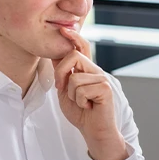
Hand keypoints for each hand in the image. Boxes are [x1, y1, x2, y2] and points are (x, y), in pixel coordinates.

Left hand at [52, 27, 126, 159]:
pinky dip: (79, 101)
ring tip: (81, 103)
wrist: (94, 131)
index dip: (74, 36)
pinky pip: (81, 89)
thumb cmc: (81, 113)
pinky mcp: (105, 89)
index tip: (64, 28)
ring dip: (71, 95)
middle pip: (73, 56)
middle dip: (60, 73)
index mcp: (87, 70)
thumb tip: (54, 55)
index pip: (82, 48)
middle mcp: (96, 71)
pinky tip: (89, 107)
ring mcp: (102, 79)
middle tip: (61, 89)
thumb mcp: (65, 91)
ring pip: (74, 77)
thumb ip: (62, 74)